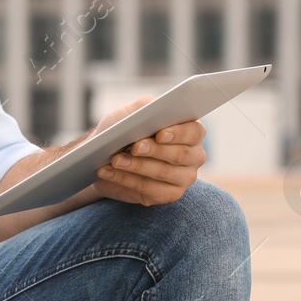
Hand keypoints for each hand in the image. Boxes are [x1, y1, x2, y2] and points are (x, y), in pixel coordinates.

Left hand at [89, 97, 206, 207]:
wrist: (106, 154)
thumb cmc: (124, 129)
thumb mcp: (131, 113)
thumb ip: (145, 107)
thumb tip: (151, 109)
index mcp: (191, 132)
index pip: (193, 132)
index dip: (178, 133)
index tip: (160, 134)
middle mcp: (193, 156)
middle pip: (179, 155)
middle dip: (154, 150)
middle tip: (133, 147)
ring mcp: (183, 178)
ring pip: (162, 173)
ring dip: (136, 166)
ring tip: (115, 159)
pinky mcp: (168, 194)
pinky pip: (148, 189)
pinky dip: (125, 179)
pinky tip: (108, 172)